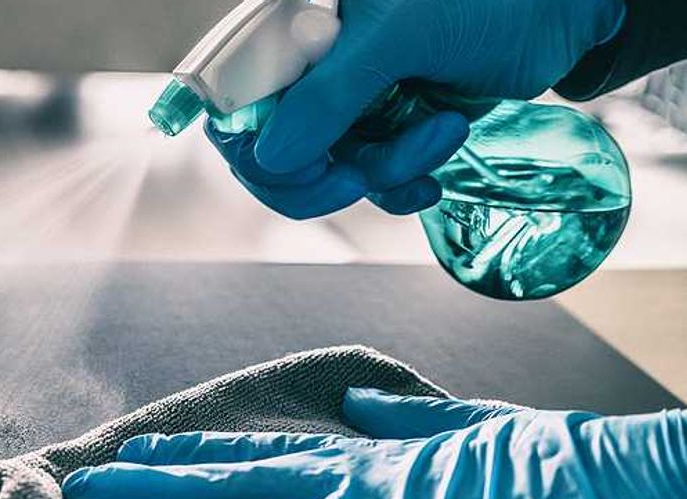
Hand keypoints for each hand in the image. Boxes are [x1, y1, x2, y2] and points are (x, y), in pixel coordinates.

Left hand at [62, 388, 686, 498]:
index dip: (195, 453)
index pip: (262, 452)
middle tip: (87, 486)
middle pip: (235, 484)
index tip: (142, 450)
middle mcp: (359, 489)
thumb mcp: (477, 429)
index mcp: (375, 457)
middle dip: (155, 486)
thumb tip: (362, 406)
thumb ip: (409, 421)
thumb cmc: (563, 471)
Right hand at [212, 0, 626, 217]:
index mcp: (293, 24)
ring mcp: (347, 98)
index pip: (230, 96)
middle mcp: (310, 64)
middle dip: (314, 175)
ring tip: (438, 136)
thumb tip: (271, 157)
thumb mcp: (398, 36)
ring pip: (325, 169)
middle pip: (267, 147)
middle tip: (355, 180)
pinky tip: (433, 174)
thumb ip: (329, 96)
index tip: (292, 164)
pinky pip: (367, 177)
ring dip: (381, 172)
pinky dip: (399, 186)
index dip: (247, 142)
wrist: (562, 9)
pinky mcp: (385, 125)